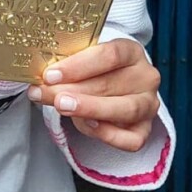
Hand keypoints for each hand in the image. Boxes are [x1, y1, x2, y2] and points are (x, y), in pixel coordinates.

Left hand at [28, 39, 160, 149]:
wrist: (113, 88)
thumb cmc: (94, 72)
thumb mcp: (83, 61)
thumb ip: (68, 68)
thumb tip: (42, 80)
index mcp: (131, 52)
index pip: (109, 55)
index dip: (78, 65)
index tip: (50, 75)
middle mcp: (145, 77)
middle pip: (110, 83)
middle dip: (72, 90)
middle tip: (45, 93)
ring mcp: (148, 104)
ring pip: (125, 109)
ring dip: (89, 109)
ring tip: (61, 106)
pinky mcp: (145, 130)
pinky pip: (131, 139)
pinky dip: (108, 134)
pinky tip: (86, 125)